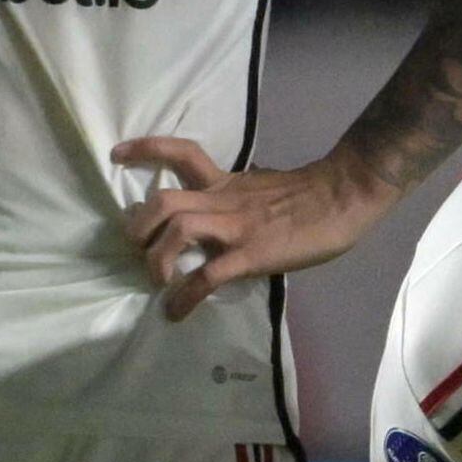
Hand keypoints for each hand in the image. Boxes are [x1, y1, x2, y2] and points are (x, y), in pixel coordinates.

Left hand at [115, 136, 391, 320]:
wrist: (344, 197)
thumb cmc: (309, 196)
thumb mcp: (261, 189)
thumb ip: (235, 199)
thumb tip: (219, 214)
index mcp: (226, 182)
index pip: (181, 153)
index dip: (146, 150)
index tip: (118, 154)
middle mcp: (222, 200)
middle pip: (164, 200)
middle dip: (139, 224)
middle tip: (136, 245)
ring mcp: (235, 227)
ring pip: (178, 229)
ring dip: (156, 257)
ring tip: (155, 279)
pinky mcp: (251, 254)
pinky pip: (208, 275)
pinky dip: (185, 295)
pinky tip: (176, 311)